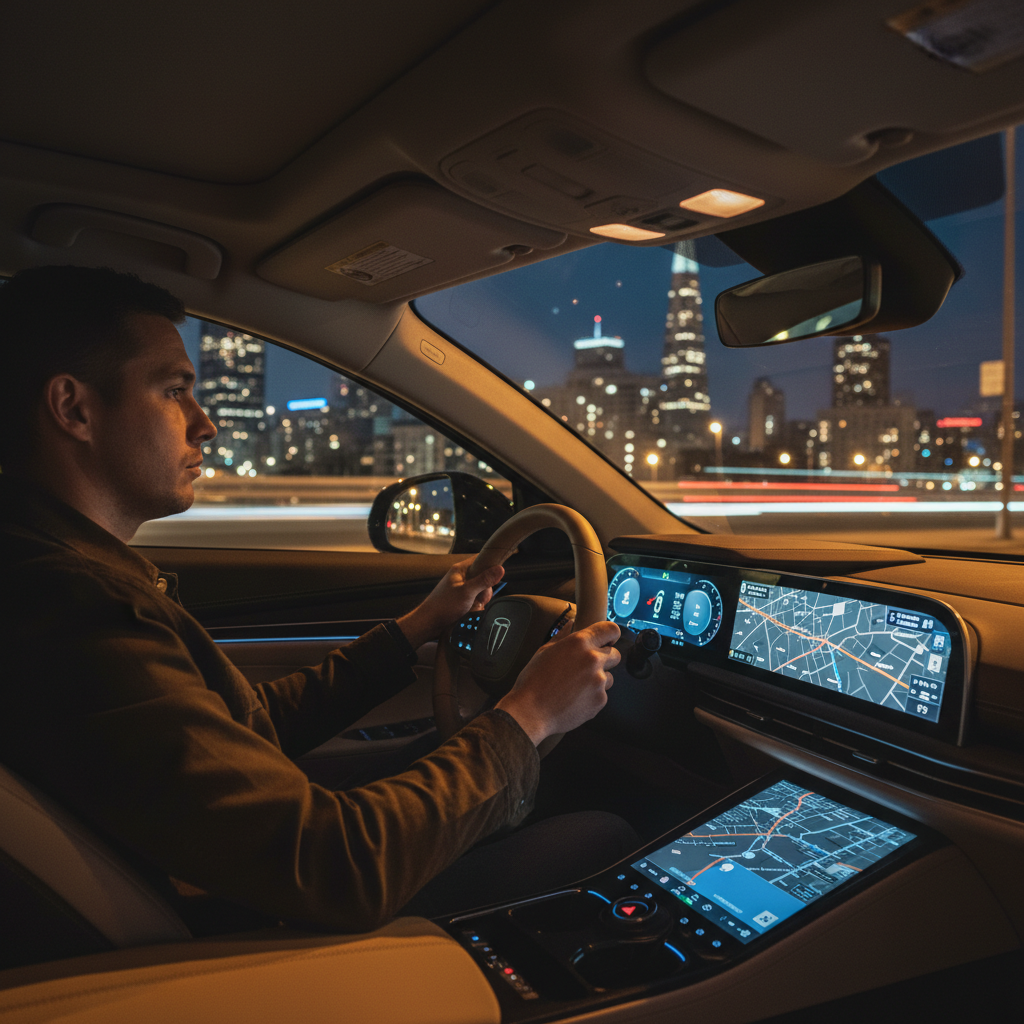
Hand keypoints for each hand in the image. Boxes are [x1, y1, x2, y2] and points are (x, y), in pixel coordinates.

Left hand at [396, 558, 503, 648]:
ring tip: (472, 607)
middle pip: (484, 577)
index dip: (491, 566)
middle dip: (485, 590)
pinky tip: (471, 611)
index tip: (496, 577)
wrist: (429, 623)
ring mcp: (462, 588)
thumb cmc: (444, 605)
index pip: (481, 559)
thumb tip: (501, 568)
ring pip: (481, 590)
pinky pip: (475, 599)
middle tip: (478, 598)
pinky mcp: (462, 599)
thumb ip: (484, 580)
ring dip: (480, 600)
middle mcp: (462, 577)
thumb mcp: (467, 592)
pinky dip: (476, 606)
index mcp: (461, 569)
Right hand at [496, 620, 620, 744]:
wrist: (531, 711)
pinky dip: (592, 696)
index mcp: (579, 642)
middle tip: (586, 667)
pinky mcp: (600, 700)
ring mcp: (598, 681)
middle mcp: (593, 659)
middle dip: (605, 659)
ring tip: (576, 686)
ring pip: (609, 677)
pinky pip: (602, 694)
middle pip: (615, 654)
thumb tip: (572, 623)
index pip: (611, 630)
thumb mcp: (544, 651)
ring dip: (598, 679)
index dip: (610, 635)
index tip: (606, 641)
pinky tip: (574, 699)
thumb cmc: (533, 680)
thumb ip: (563, 635)